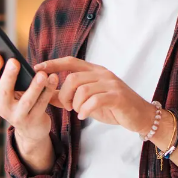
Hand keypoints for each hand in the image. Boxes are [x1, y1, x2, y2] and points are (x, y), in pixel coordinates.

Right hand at [0, 54, 58, 145]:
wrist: (31, 130)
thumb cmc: (21, 102)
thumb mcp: (11, 93)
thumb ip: (10, 78)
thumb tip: (12, 56)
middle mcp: (3, 107)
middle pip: (4, 91)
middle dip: (9, 76)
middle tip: (14, 61)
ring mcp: (18, 116)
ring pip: (26, 100)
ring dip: (35, 87)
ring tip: (42, 74)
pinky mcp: (33, 120)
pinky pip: (42, 104)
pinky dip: (48, 91)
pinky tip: (54, 79)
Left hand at [35, 57, 155, 133]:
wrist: (140, 116)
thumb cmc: (113, 107)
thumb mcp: (88, 100)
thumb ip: (68, 96)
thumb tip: (45, 94)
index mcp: (95, 71)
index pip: (70, 61)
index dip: (53, 64)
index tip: (37, 68)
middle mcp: (102, 74)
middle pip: (73, 77)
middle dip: (64, 94)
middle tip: (66, 106)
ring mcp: (111, 84)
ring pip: (82, 89)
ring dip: (74, 103)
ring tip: (77, 111)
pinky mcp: (117, 97)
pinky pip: (94, 100)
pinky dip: (85, 110)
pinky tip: (84, 116)